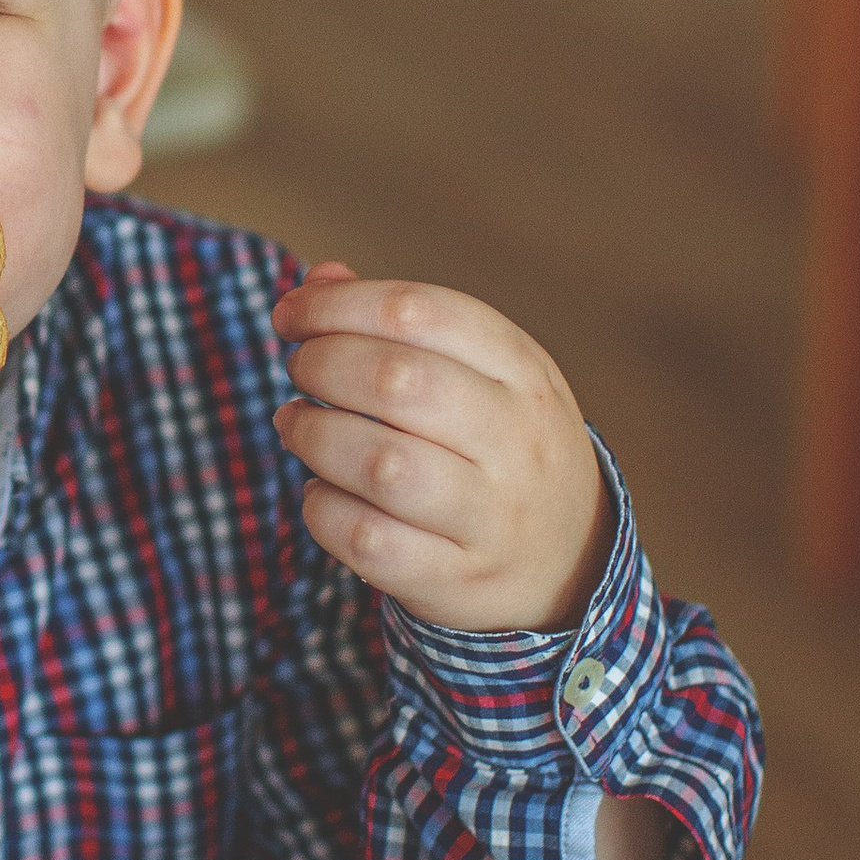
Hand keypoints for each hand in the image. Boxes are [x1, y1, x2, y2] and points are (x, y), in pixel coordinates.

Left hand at [270, 264, 610, 633]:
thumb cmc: (498, 446)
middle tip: (298, 370)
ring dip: (314, 436)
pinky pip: (370, 542)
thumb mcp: (482, 373)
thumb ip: (402, 323)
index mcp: (523, 371)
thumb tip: (316, 280)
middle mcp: (517, 440)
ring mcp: (492, 516)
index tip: (290, 315)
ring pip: (382, 465)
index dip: (336, 305)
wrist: (569, 564)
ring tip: (296, 425)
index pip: (419, 312)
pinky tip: (321, 493)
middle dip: (321, 364)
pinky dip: (325, 511)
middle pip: (397, 381)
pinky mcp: (457, 579)